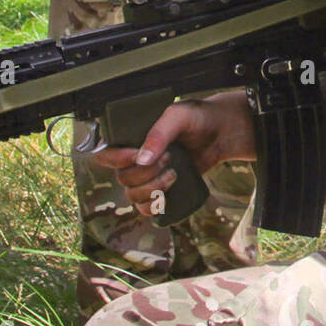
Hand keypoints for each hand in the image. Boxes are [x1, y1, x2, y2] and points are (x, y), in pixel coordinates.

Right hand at [92, 91, 258, 215]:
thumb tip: (142, 159)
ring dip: (153, 189)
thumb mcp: (178, 116)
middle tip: (169, 157)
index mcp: (130, 138)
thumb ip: (159, 133)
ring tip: (174, 174)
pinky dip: (153, 206)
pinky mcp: (160, 190)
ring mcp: (146, 177)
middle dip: (147, 173)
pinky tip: (167, 195)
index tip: (137, 155)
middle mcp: (134, 159)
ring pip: (133, 195)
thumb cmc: (197, 119)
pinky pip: (145, 209)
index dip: (116, 160)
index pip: (105, 155)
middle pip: (122, 178)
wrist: (220, 133)